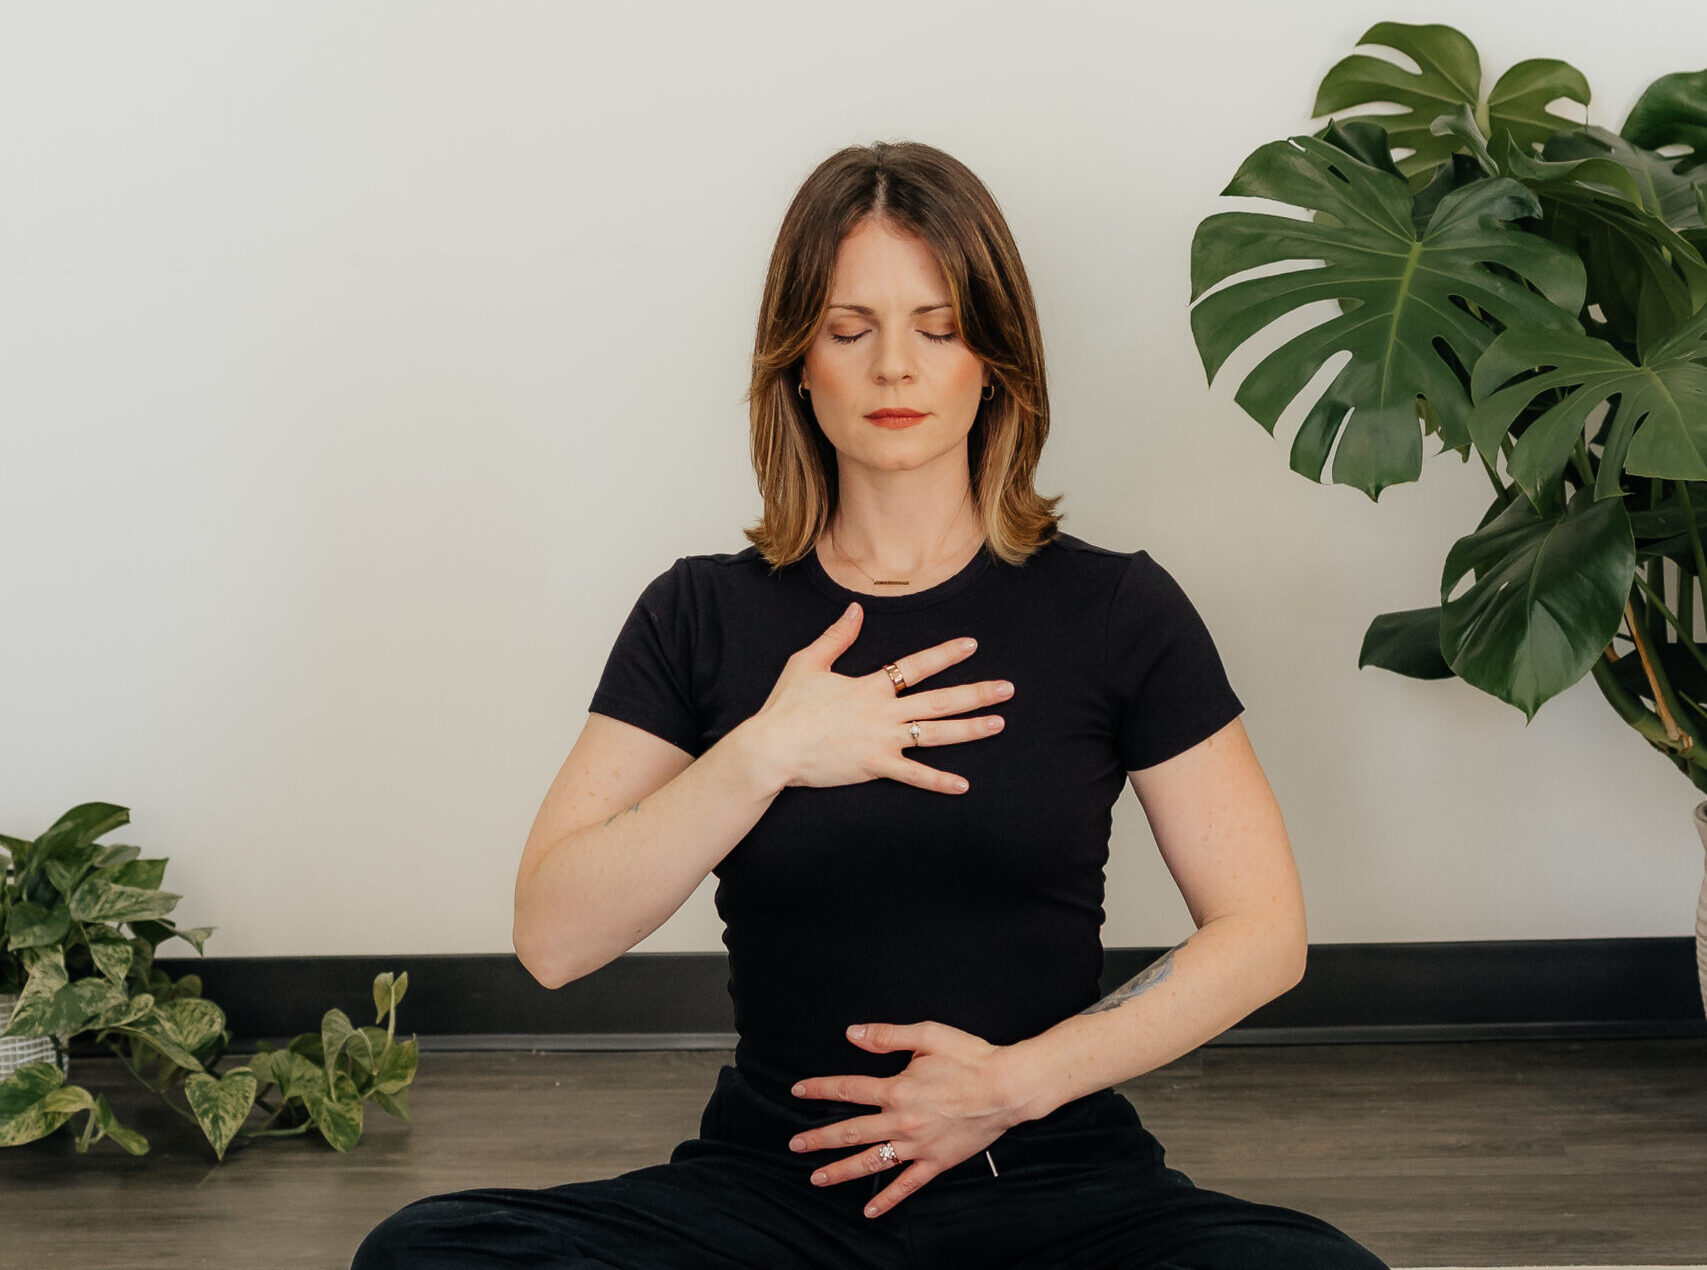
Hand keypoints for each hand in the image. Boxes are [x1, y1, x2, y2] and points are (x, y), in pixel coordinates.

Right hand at [747, 603, 1014, 794]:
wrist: (772, 747)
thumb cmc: (786, 706)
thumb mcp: (808, 663)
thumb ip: (837, 636)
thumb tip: (856, 610)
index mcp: (870, 686)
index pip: (916, 665)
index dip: (945, 654)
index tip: (971, 645)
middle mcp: (883, 712)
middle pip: (939, 700)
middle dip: (976, 693)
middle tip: (1008, 689)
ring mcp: (882, 741)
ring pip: (935, 734)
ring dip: (970, 729)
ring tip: (998, 724)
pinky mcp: (875, 767)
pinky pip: (914, 776)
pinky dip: (939, 781)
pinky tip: (963, 784)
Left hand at [785, 1021, 1028, 1218]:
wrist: (1007, 1087)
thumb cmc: (971, 1058)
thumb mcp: (927, 1035)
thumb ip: (887, 1035)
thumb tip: (852, 1033)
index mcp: (897, 1089)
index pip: (848, 1089)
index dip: (820, 1089)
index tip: (798, 1092)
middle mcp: (902, 1121)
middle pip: (851, 1131)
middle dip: (819, 1139)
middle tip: (795, 1145)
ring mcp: (918, 1145)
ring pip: (872, 1162)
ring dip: (841, 1170)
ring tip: (817, 1178)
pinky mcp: (936, 1162)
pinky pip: (907, 1185)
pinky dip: (888, 1200)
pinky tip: (870, 1210)